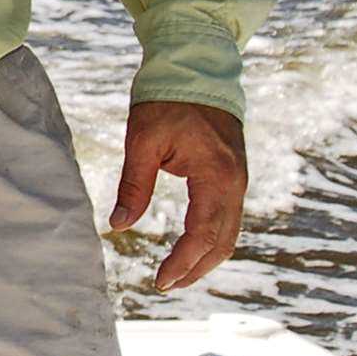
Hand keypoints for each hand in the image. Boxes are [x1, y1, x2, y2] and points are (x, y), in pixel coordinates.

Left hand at [110, 99, 248, 291]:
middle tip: (165, 285)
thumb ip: (133, 185)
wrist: (197, 70)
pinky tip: (191, 247)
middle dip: (196, 269)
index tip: (160, 281)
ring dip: (206, 258)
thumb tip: (117, 225)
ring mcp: (238, 181)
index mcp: (217, 177)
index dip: (183, 262)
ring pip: (229, 233)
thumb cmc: (167, 101)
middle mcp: (235, 184)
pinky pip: (227, 218)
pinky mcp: (232, 176)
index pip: (203, 234)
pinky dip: (211, 238)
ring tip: (176, 275)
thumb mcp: (142, 140)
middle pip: (223, 242)